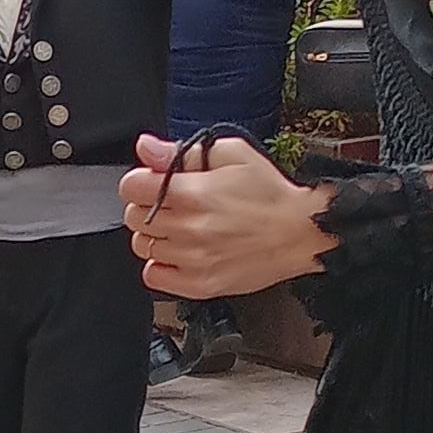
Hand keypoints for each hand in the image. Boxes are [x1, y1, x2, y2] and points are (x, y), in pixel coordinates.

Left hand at [120, 133, 331, 297]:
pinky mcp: (199, 285)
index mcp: (194, 194)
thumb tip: (146, 148)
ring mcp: (192, 260)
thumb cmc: (269, 193)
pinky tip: (180, 252)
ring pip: (142, 246)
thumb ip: (183, 152)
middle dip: (147, 205)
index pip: (131, 187)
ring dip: (155, 235)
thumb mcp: (232, 154)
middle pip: (133, 217)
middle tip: (172, 204)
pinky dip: (160, 265)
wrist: (301, 232)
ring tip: (181, 227)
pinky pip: (154, 277)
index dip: (140, 180)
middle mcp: (189, 229)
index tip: (152, 182)